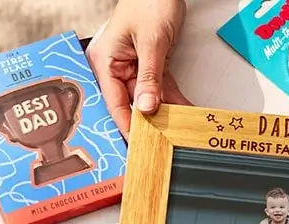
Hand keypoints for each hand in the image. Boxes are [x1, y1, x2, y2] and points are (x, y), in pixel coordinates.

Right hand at [86, 0, 191, 136]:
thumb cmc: (150, 1)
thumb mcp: (151, 42)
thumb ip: (149, 77)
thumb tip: (147, 108)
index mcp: (104, 62)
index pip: (115, 102)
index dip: (128, 124)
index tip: (140, 144)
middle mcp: (115, 67)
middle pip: (131, 103)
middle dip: (149, 121)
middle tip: (163, 141)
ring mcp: (132, 67)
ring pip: (148, 98)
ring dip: (165, 111)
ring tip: (179, 128)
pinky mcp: (149, 65)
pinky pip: (159, 87)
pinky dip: (172, 98)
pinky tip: (184, 110)